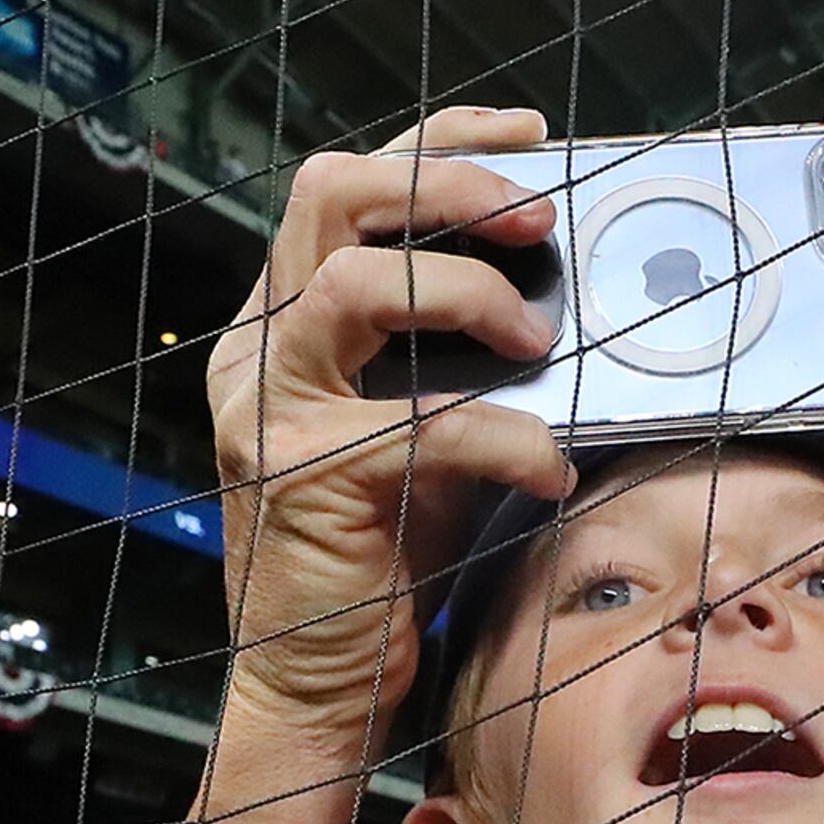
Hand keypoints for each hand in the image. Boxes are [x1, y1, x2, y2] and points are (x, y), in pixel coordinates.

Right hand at [206, 108, 572, 739]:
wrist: (315, 684)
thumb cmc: (382, 557)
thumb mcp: (422, 429)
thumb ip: (456, 356)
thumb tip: (568, 292)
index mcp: (282, 321)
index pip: (348, 184)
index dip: (442, 143)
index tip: (531, 139)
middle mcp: (255, 348)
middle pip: (329, 194)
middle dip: (449, 188)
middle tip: (538, 225)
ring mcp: (264, 408)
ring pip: (351, 283)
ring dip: (467, 295)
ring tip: (539, 343)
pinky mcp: (297, 477)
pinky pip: (418, 423)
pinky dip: (503, 437)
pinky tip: (548, 469)